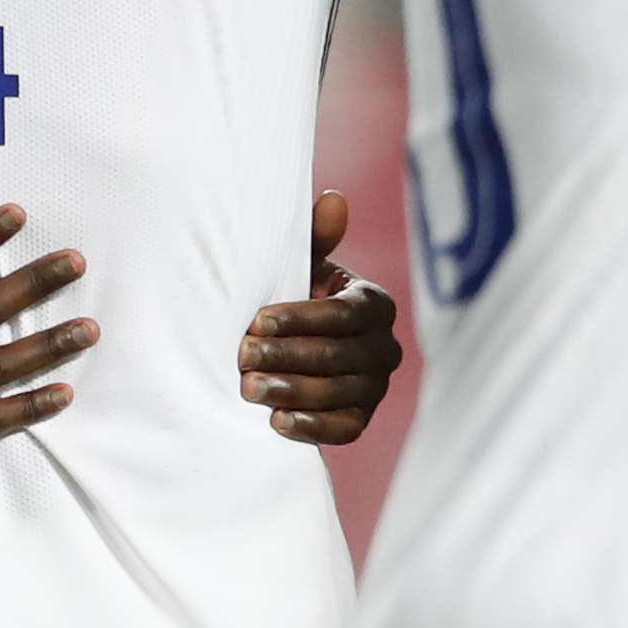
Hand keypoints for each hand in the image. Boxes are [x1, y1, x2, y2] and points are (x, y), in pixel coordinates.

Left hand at [238, 190, 403, 445]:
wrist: (287, 350)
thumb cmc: (290, 298)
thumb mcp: (298, 267)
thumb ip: (315, 238)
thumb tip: (333, 198)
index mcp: (374, 303)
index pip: (342, 314)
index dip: (299, 318)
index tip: (257, 321)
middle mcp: (385, 346)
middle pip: (337, 355)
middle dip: (286, 355)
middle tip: (242, 357)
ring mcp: (376, 387)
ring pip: (337, 392)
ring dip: (290, 391)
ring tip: (248, 389)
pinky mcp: (360, 419)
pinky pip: (343, 429)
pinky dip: (310, 426)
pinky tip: (274, 421)